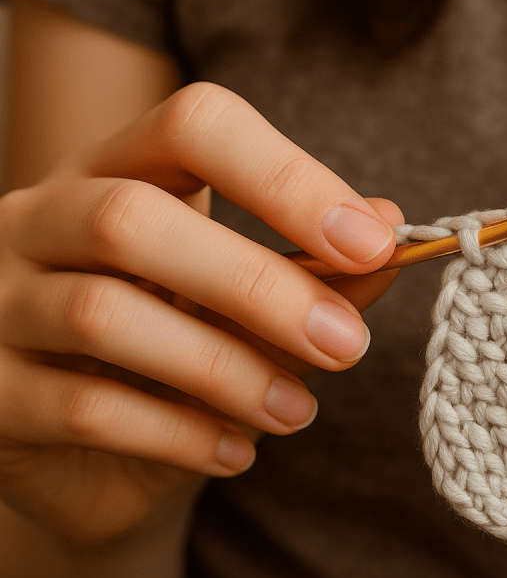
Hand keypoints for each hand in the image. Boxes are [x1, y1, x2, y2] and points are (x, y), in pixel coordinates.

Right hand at [0, 83, 401, 545]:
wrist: (91, 451)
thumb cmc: (181, 345)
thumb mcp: (253, 297)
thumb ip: (319, 267)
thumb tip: (394, 232)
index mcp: (121, 168)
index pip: (193, 125)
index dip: (285, 176)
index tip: (372, 243)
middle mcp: (41, 217)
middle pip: (132, 218)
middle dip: (260, 285)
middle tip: (347, 346)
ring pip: (104, 316)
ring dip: (224, 369)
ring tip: (296, 412)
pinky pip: (81, 407)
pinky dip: (178, 434)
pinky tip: (236, 452)